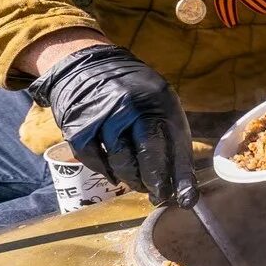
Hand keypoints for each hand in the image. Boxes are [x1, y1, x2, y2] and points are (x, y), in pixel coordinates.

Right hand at [30, 45, 196, 207]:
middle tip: (158, 195)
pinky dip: (106, 172)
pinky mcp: (79, 127)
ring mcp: (104, 116)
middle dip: (156, 181)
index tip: (186, 199)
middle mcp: (132, 106)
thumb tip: (181, 181)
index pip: (176, 143)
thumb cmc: (132, 92)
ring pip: (122, 161)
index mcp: (160, 99)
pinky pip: (94, 160)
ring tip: (138, 183)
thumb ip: (170, 135)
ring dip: (132, 179)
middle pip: (149, 153)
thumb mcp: (159, 102)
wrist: (87, 66)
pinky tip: (114, 175)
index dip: (181, 175)